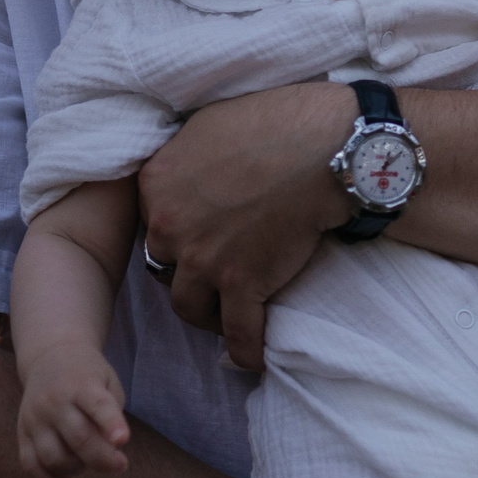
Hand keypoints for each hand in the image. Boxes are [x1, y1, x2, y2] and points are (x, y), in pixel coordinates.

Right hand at [15, 345, 130, 477]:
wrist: (49, 357)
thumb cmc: (88, 375)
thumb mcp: (108, 381)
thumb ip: (111, 412)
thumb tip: (109, 450)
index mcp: (82, 384)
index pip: (98, 405)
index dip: (111, 423)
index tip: (123, 440)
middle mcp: (55, 401)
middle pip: (78, 439)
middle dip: (103, 459)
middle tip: (120, 465)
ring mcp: (35, 418)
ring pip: (54, 458)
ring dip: (77, 469)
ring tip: (89, 461)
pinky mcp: (22, 432)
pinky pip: (31, 465)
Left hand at [136, 81, 355, 371]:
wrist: (326, 147)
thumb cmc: (277, 121)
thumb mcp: (209, 123)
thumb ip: (186, 154)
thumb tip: (188, 166)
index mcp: (156, 183)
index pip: (151, 221)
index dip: (176, 230)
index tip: (196, 234)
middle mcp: (169, 225)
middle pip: (163, 264)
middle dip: (185, 270)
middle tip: (211, 271)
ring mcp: (204, 259)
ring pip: (188, 306)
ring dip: (205, 313)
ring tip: (224, 314)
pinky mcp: (243, 284)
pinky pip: (238, 332)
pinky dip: (246, 350)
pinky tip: (254, 356)